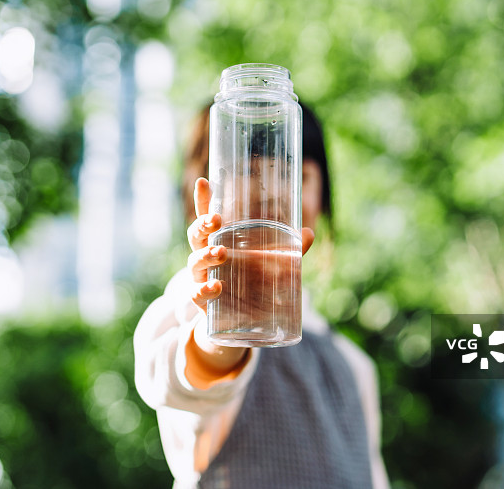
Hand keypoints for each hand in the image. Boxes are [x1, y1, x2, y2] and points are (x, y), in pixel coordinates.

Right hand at [186, 178, 314, 313]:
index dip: (203, 200)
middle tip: (216, 219)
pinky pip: (197, 293)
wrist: (244, 323)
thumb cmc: (254, 285)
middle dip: (202, 225)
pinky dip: (205, 290)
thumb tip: (308, 233)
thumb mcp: (273, 266)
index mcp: (220, 241)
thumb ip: (290, 252)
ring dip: (205, 255)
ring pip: (194, 262)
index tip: (203, 180)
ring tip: (220, 253)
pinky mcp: (202, 302)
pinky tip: (217, 287)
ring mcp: (202, 278)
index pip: (207, 217)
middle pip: (196, 235)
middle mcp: (206, 257)